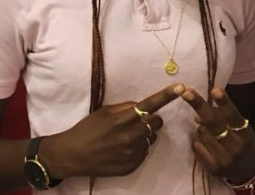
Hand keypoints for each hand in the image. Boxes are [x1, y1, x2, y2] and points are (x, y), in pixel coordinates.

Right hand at [42, 83, 183, 178]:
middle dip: (151, 119)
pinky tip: (122, 148)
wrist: (72, 155)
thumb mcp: (103, 112)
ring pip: (152, 138)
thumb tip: (142, 105)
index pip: (149, 105)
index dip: (166, 96)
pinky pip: (144, 152)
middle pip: (156, 123)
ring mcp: (131, 153)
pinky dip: (138, 148)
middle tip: (137, 121)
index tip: (181, 88)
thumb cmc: (86, 130)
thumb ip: (125, 107)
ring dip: (144, 135)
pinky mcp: (131, 166)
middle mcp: (129, 137)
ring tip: (126, 136)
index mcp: (121, 119)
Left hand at [181, 87, 254, 183]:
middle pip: (214, 123)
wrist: (246, 169)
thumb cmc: (239, 140)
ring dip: (201, 128)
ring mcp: (225, 159)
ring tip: (210, 132)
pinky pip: (197, 146)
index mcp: (245, 133)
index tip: (214, 90)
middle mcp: (236, 147)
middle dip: (199, 105)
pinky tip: (205, 144)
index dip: (224, 102)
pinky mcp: (213, 168)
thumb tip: (198, 115)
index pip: (233, 115)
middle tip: (186, 92)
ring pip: (202, 133)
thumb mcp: (238, 127)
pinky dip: (198, 141)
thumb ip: (223, 117)